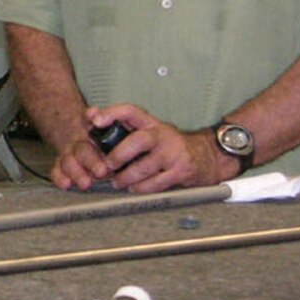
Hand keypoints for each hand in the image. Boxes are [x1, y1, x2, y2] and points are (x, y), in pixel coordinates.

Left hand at [89, 104, 225, 192]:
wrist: (208, 157)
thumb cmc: (170, 146)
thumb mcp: (151, 133)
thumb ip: (126, 131)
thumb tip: (91, 125)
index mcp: (152, 124)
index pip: (130, 111)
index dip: (111, 113)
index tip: (95, 120)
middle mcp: (162, 135)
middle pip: (137, 141)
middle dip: (118, 155)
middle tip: (106, 167)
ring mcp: (173, 154)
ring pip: (143, 167)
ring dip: (125, 178)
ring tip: (117, 182)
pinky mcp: (180, 171)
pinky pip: (154, 183)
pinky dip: (140, 188)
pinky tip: (134, 188)